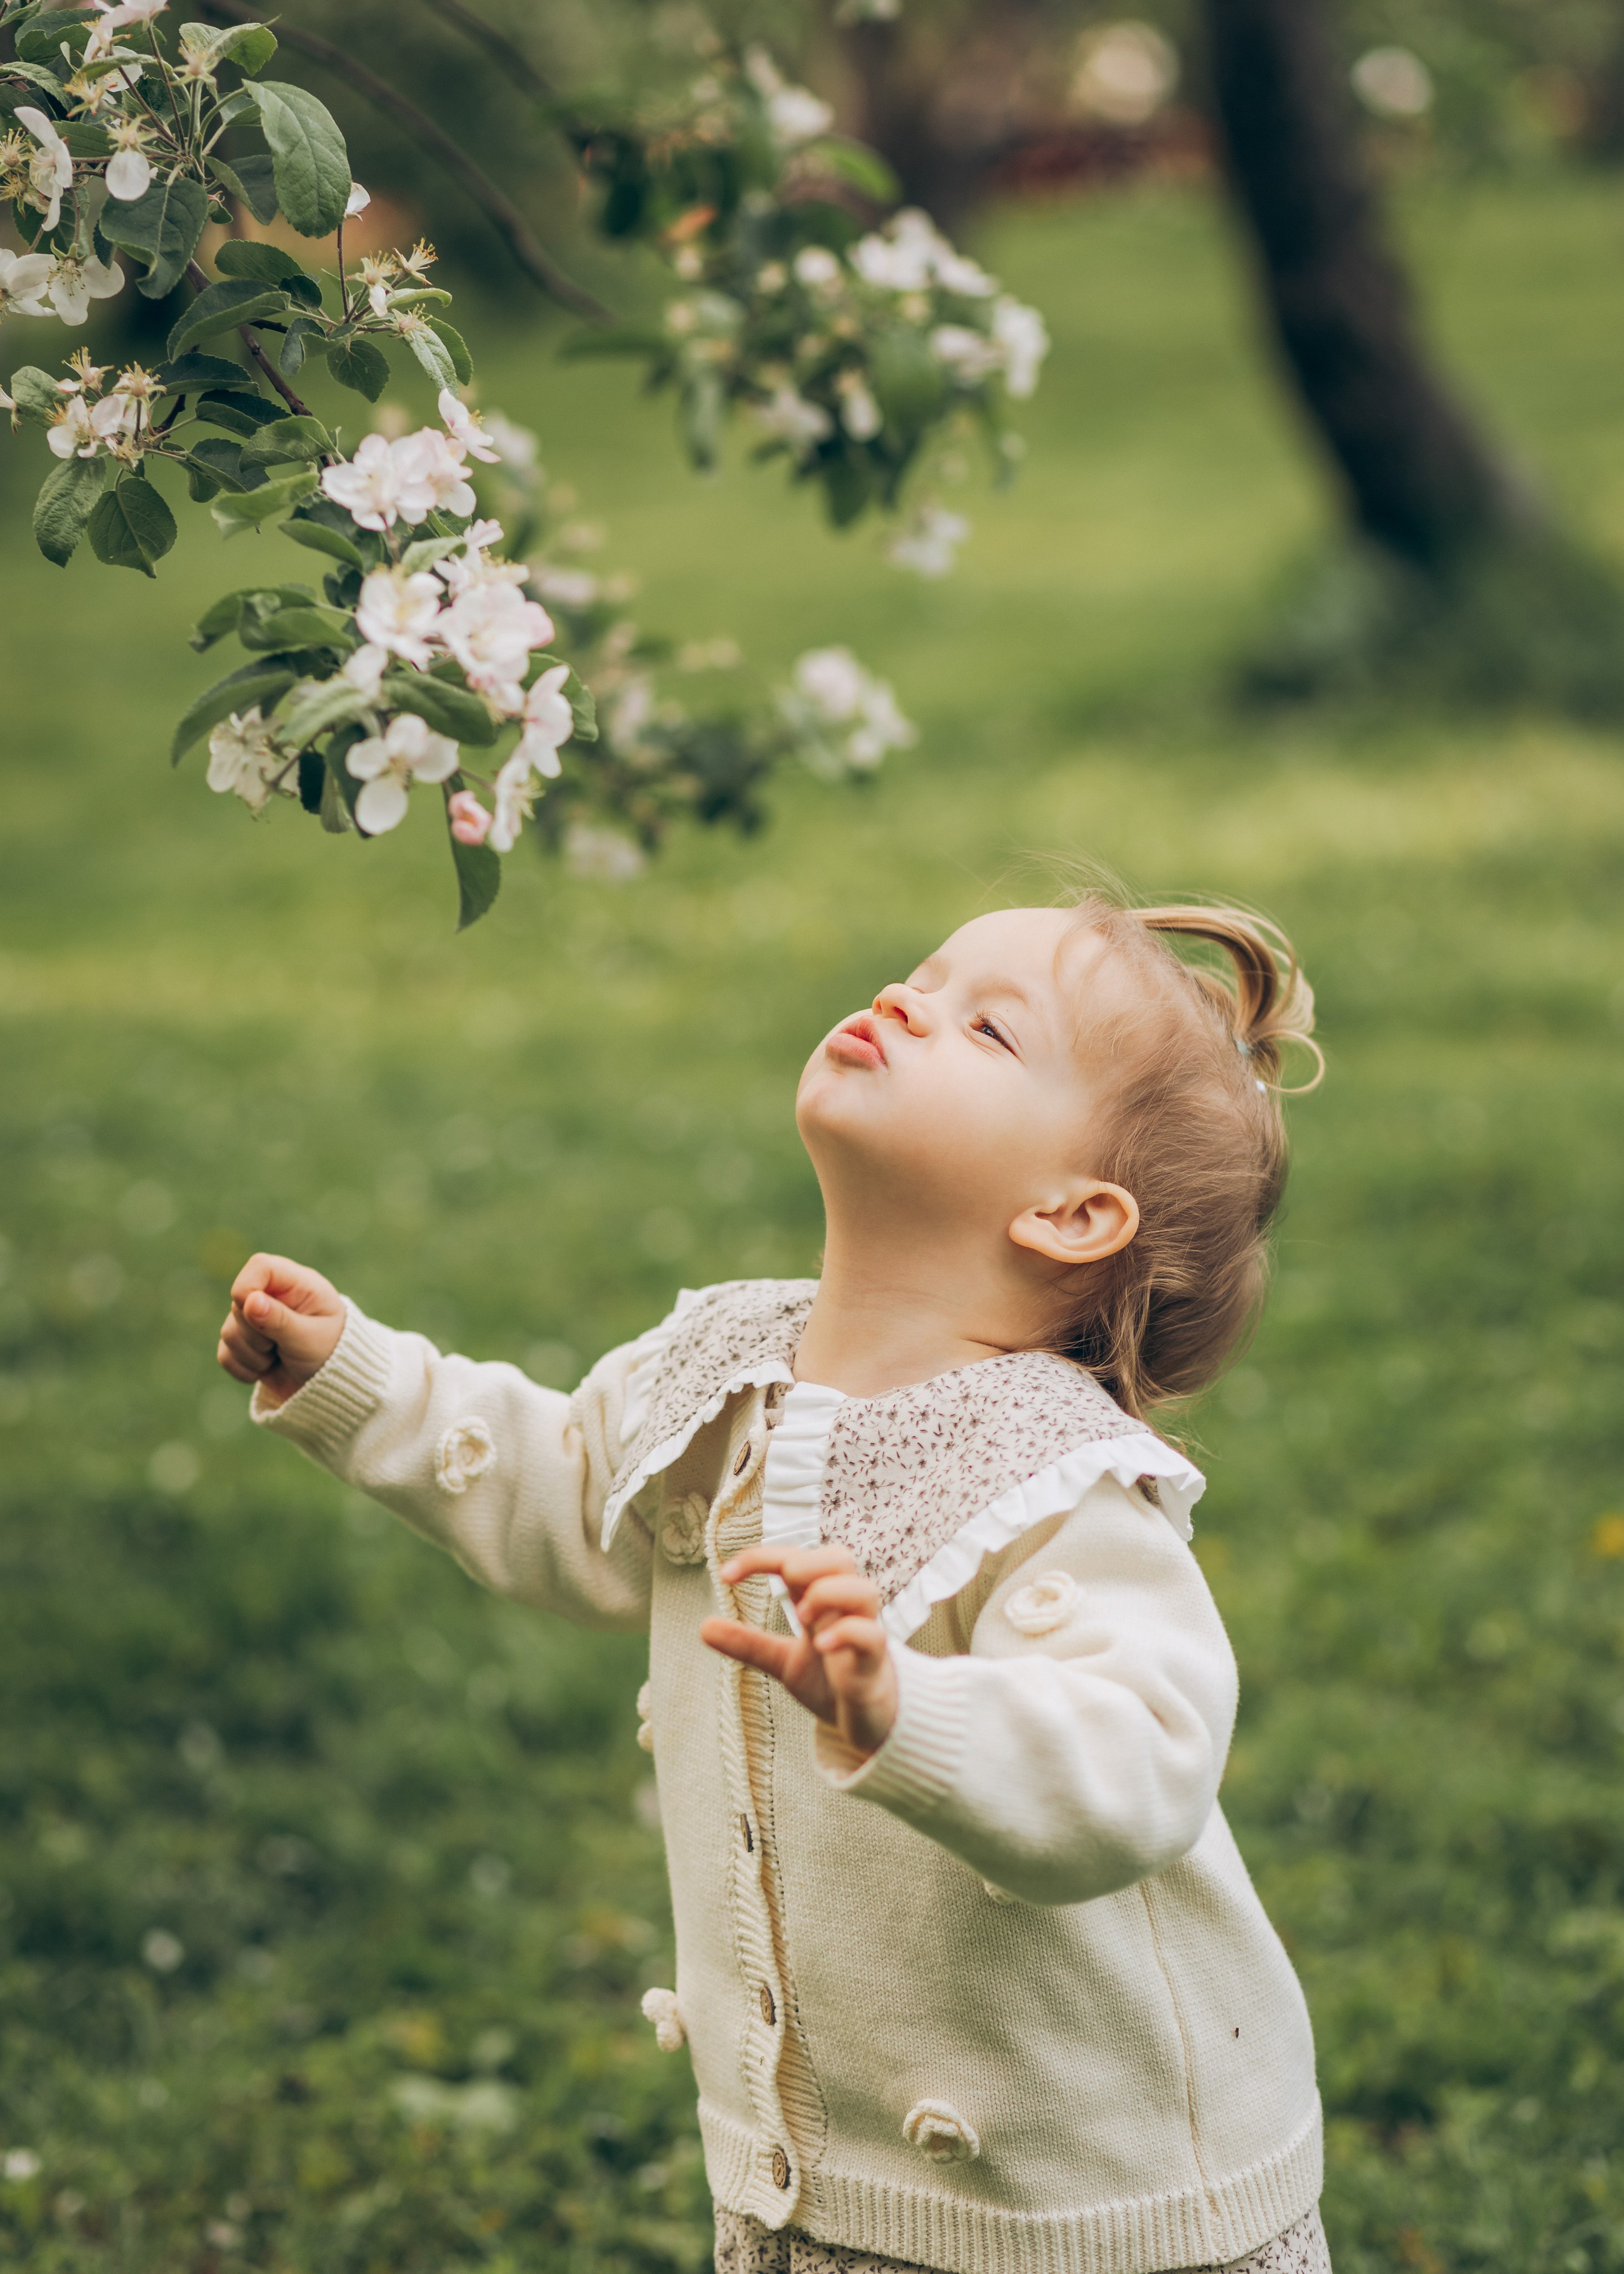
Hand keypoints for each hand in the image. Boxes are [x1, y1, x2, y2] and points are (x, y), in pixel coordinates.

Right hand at [216, 1253, 345, 1407]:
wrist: (331, 1386)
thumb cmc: (331, 1354)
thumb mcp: (310, 1338)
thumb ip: (280, 1319)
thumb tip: (250, 1300)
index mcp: (297, 1284)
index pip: (259, 1266)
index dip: (248, 1288)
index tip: (255, 1312)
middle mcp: (273, 1296)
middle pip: (237, 1304)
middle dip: (256, 1334)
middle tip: (284, 1346)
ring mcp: (256, 1320)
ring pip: (228, 1332)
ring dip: (253, 1355)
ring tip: (280, 1358)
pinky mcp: (245, 1344)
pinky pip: (225, 1355)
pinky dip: (244, 1368)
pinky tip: (267, 1369)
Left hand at [700, 1544, 897, 1759]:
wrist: (869, 1724)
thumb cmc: (833, 1682)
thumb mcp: (784, 1662)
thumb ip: (749, 1644)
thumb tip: (703, 1627)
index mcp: (820, 1601)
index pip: (796, 1559)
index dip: (762, 1557)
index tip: (725, 1574)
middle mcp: (844, 1609)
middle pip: (840, 1558)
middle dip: (810, 1560)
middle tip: (786, 1579)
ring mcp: (864, 1632)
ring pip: (864, 1590)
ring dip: (830, 1593)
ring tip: (801, 1615)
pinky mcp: (876, 1663)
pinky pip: (871, 1635)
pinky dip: (847, 1632)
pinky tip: (821, 1643)